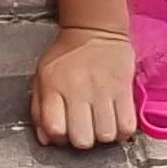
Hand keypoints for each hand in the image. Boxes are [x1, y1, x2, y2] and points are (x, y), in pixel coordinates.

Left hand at [32, 24, 139, 148]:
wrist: (94, 29)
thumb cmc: (66, 55)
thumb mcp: (42, 75)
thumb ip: (39, 108)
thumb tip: (46, 139)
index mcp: (53, 85)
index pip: (55, 128)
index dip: (59, 137)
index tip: (64, 130)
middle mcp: (77, 89)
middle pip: (82, 139)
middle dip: (83, 139)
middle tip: (84, 127)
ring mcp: (102, 89)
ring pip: (106, 135)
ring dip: (103, 134)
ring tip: (100, 122)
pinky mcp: (124, 89)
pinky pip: (127, 126)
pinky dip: (122, 130)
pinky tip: (115, 120)